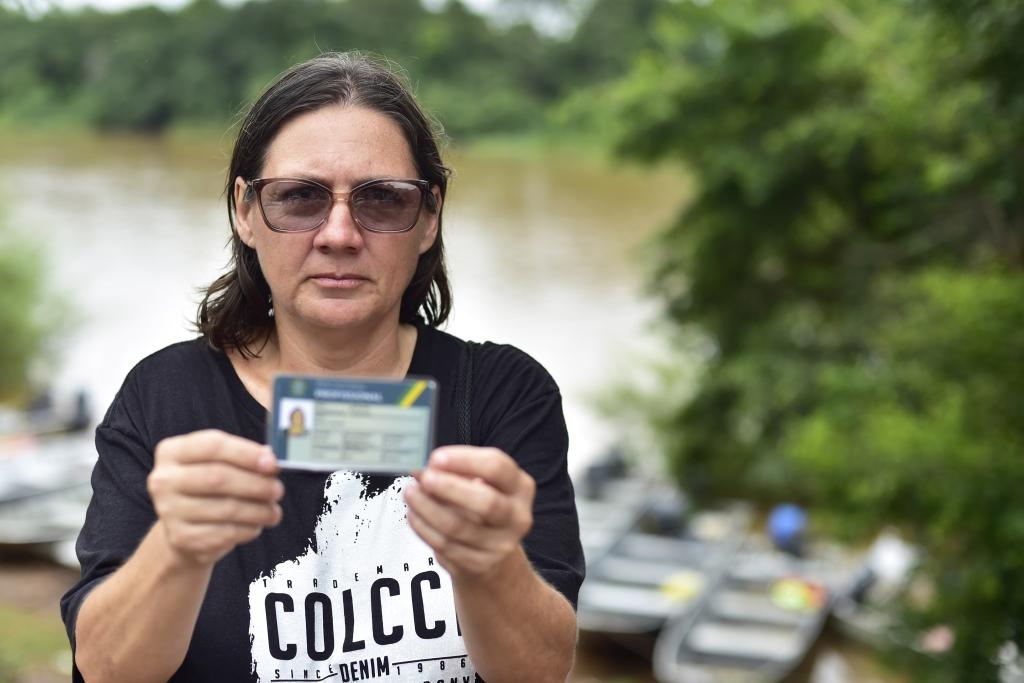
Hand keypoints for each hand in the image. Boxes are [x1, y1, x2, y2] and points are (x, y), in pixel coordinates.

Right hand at [147, 429, 283, 566]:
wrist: (185, 530)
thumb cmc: (209, 489)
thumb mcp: (221, 465)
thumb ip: (244, 457)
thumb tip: (272, 458)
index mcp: (172, 451)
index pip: (212, 445)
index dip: (246, 453)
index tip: (272, 462)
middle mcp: (164, 479)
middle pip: (218, 477)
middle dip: (256, 484)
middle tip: (278, 489)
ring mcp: (168, 510)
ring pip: (226, 508)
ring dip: (258, 510)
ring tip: (273, 511)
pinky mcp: (181, 537)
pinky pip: (225, 532)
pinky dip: (248, 528)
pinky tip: (257, 525)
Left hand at [404, 446, 534, 580]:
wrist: (492, 554)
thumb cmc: (481, 508)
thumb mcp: (477, 483)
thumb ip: (455, 472)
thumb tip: (424, 467)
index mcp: (520, 487)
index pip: (497, 467)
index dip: (465, 460)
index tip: (437, 458)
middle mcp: (517, 516)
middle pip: (487, 502)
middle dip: (450, 488)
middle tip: (425, 478)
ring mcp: (501, 544)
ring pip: (458, 527)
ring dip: (428, 508)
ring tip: (411, 494)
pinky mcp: (480, 565)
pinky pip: (445, 545)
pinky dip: (424, 528)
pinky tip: (414, 514)